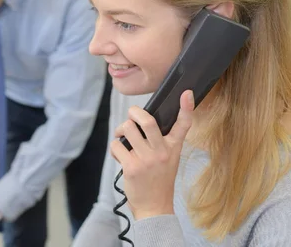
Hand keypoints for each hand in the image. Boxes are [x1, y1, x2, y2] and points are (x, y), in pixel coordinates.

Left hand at [110, 90, 194, 219]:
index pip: (183, 126)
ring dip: (121, 130)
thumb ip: (160, 141)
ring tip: (122, 137)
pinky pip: (116, 146)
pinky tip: (120, 155)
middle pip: (147, 121)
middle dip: (133, 112)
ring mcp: (146, 159)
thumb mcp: (169, 159)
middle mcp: (162, 152)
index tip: (186, 93)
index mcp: (173, 148)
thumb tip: (140, 121)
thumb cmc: (159, 180)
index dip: (186, 108)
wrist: (155, 208)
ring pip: (127, 129)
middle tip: (130, 116)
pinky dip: (115, 147)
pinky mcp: (132, 167)